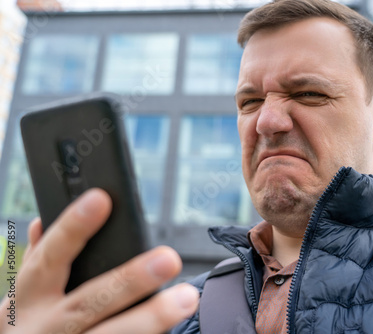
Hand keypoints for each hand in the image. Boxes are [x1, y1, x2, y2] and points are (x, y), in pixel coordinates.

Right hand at [0, 188, 197, 333]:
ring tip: (186, 298)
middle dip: (130, 280)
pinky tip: (173, 328)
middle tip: (168, 259)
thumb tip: (42, 223)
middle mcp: (45, 327)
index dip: (72, 228)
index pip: (49, 257)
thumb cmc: (31, 329)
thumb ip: (38, 264)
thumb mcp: (24, 299)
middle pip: (91, 300)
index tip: (101, 200)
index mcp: (27, 300)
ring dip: (152, 316)